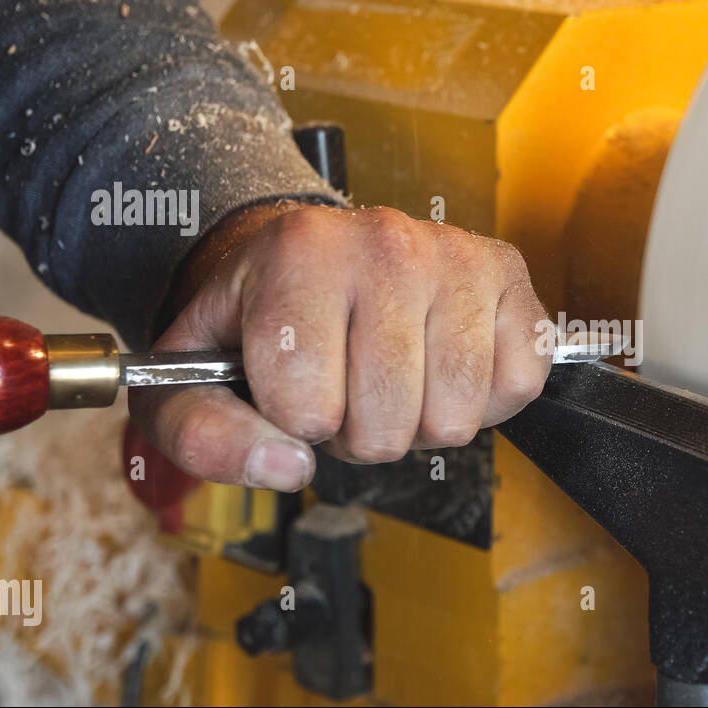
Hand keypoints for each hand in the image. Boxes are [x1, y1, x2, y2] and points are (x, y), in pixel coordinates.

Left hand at [127, 202, 551, 491]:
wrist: (311, 257)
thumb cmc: (257, 321)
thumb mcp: (189, 378)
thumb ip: (203, 434)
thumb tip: (287, 466)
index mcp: (299, 256)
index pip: (307, 410)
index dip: (295, 423)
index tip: (289, 385)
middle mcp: (385, 242)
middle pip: (387, 423)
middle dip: (361, 432)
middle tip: (345, 386)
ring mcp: (456, 256)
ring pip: (455, 416)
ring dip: (420, 421)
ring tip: (392, 376)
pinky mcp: (509, 273)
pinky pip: (518, 385)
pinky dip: (482, 401)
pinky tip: (443, 367)